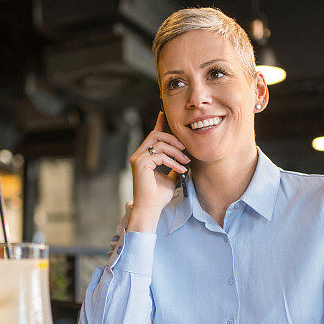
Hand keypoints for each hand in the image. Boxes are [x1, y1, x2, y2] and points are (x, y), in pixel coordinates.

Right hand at [127, 112, 189, 231]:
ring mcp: (138, 158)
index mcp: (143, 156)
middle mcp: (138, 155)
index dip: (160, 124)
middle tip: (185, 148)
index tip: (166, 115)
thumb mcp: (170, 178)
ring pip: (160, 144)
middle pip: (156, 135)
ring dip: (177, 151)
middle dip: (173, 138)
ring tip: (186, 161)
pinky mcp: (140, 164)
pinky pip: (161, 156)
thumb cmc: (158, 197)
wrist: (150, 209)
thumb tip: (183, 160)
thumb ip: (173, 166)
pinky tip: (181, 169)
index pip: (152, 136)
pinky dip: (174, 162)